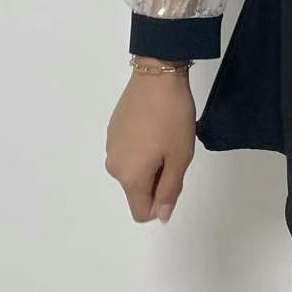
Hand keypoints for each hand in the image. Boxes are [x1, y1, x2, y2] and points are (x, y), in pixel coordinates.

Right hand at [105, 61, 197, 222]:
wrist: (157, 75)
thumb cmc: (172, 118)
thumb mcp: (180, 156)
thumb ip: (170, 190)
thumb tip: (161, 216)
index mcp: (130, 177)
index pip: (141, 212)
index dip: (161, 204)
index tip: (175, 177)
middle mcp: (114, 166)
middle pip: (137, 190)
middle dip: (158, 179)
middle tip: (175, 151)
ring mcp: (111, 146)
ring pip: (133, 170)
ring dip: (151, 162)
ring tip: (166, 136)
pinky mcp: (113, 129)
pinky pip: (129, 151)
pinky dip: (143, 147)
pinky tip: (155, 125)